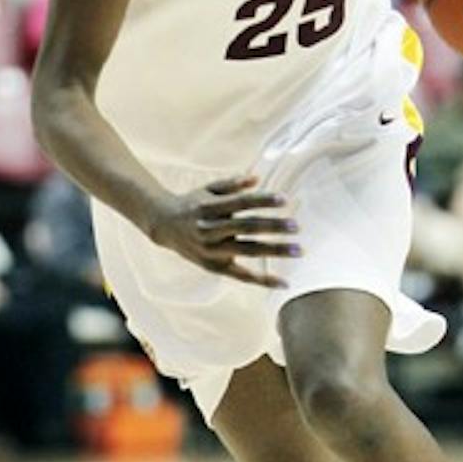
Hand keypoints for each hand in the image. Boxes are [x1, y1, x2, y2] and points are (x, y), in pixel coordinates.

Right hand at [150, 175, 300, 289]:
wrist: (163, 226)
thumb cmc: (193, 204)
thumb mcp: (208, 189)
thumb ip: (232, 184)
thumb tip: (257, 179)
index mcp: (209, 208)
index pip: (241, 203)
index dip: (263, 200)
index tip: (285, 199)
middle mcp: (210, 230)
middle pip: (247, 228)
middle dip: (273, 227)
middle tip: (297, 226)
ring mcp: (212, 250)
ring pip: (248, 250)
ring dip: (274, 250)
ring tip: (298, 249)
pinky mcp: (214, 267)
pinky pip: (241, 275)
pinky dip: (262, 279)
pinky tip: (283, 282)